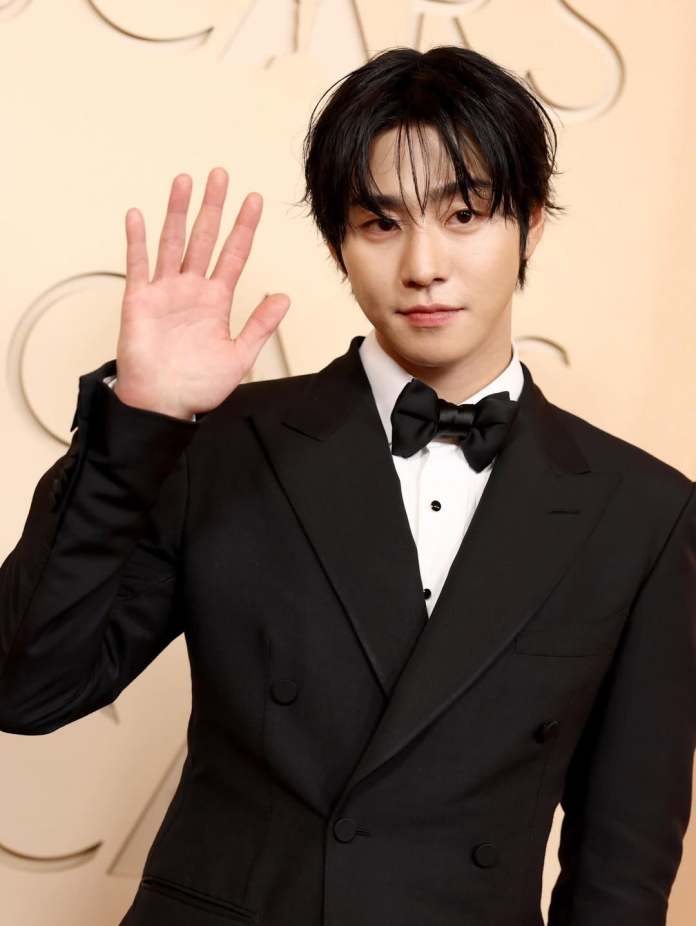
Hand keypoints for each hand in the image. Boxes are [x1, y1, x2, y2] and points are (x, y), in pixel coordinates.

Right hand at [114, 167, 290, 419]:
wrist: (162, 405)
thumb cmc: (197, 387)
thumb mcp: (238, 356)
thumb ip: (260, 325)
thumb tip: (283, 298)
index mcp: (216, 301)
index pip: (234, 255)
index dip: (244, 227)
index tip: (254, 200)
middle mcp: (191, 290)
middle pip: (204, 238)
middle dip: (213, 207)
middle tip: (220, 175)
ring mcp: (165, 292)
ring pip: (172, 242)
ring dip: (178, 212)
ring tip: (185, 182)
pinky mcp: (139, 300)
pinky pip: (137, 265)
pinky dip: (136, 240)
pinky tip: (138, 215)